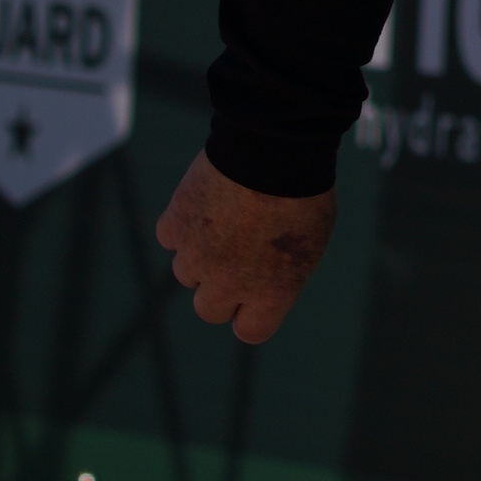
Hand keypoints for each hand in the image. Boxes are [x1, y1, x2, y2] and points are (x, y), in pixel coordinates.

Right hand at [157, 150, 336, 342]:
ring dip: (200, 255)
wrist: (273, 149)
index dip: (249, 314)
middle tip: (233, 259)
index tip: (252, 297)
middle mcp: (230, 284)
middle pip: (209, 309)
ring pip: (186, 273)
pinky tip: (204, 202)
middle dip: (219, 289)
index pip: (249, 331)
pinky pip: (170, 237)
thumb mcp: (310, 243)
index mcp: (271, 293)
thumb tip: (262, 280)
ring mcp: (197, 256)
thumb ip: (280, 272)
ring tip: (223, 221)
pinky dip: (182, 223)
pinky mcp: (175, 226)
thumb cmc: (303, 191)